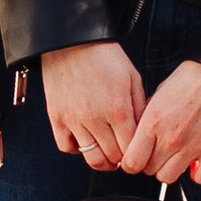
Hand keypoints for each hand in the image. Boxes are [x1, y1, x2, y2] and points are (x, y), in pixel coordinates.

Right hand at [42, 41, 145, 171]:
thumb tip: (143, 132)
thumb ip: (140, 107)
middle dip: (121, 159)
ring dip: (102, 160)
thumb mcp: (132, 77)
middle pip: (112, 157)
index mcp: (118, 108)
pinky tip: (85, 140)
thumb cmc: (104, 56)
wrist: (72, 40)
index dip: (137, 153)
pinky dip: (77, 149)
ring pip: (91, 158)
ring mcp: (74, 120)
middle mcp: (96, 118)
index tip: (138, 152)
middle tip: (124, 155)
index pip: (131, 148)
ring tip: (107, 154)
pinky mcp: (57, 117)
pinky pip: (67, 147)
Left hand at [120, 60, 200, 186]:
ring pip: (169, 177)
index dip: (132, 162)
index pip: (132, 162)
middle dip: (151, 162)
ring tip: (177, 155)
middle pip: (149, 171)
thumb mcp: (159, 95)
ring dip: (171, 168)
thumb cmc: (191, 79)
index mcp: (154, 122)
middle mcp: (171, 138)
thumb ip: (147, 119)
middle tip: (159, 151)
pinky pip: (200, 179)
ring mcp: (193, 147)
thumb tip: (138, 137)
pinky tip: (196, 161)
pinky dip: (198, 173)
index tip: (137, 158)